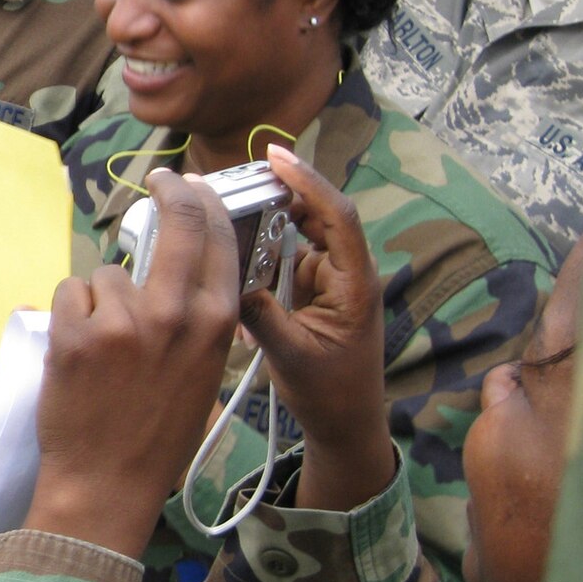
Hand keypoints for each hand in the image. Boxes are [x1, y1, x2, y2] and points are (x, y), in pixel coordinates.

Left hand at [23, 169, 242, 557]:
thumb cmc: (158, 434)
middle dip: (168, 191)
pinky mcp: (76, 332)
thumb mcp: (204, 374)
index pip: (217, 238)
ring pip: (110, 274)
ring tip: (105, 352)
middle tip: (159, 179)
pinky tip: (78, 354)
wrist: (107, 483)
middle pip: (175, 223)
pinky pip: (71, 292)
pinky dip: (71, 315)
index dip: (202, 202)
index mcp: (216, 326)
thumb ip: (199, 320)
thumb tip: (182, 267)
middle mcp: (175, 314)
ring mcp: (123, 321)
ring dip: (102, 300)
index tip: (189, 182)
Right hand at [237, 144, 394, 511]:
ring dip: (271, 210)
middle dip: (285, 186)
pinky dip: (263, 239)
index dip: (309, 182)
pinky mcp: (312, 289)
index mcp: (355, 283)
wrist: (345, 424)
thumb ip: (263, 316)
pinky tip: (233, 234)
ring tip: (231, 193)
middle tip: (241, 169)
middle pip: (319, 212)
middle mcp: (346, 272)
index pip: (338, 217)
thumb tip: (227, 279)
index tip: (276, 157)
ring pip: (302, 230)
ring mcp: (329, 279)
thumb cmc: (330, 394)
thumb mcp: (293, 356)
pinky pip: (287, 252)